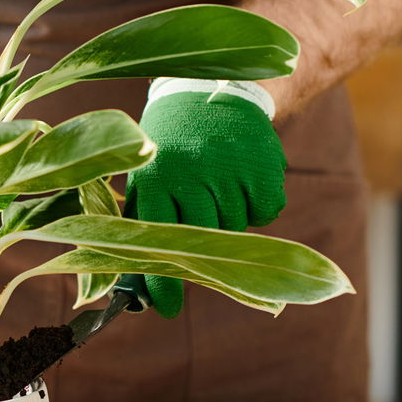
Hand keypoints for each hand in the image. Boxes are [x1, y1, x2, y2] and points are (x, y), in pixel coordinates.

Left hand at [123, 78, 284, 317]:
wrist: (212, 90)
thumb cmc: (169, 146)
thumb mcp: (147, 176)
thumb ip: (142, 226)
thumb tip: (136, 287)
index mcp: (156, 180)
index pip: (158, 242)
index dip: (164, 281)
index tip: (168, 311)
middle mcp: (192, 176)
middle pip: (205, 240)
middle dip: (204, 251)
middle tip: (204, 248)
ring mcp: (230, 170)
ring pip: (237, 230)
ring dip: (230, 224)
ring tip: (218, 192)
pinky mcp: (263, 166)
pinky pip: (266, 214)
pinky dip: (258, 207)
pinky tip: (242, 182)